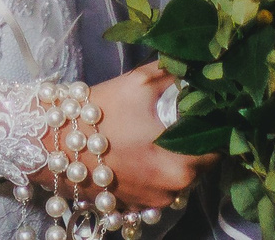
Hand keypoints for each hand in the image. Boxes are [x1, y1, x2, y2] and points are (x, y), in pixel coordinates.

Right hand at [87, 63, 208, 211]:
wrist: (53, 143)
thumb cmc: (101, 112)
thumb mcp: (142, 82)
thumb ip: (179, 75)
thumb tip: (205, 68)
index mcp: (182, 163)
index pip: (221, 144)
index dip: (217, 122)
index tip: (209, 106)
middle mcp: (174, 189)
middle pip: (202, 160)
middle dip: (196, 137)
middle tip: (180, 115)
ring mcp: (154, 202)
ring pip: (182, 174)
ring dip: (178, 155)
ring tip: (157, 132)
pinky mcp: (136, 206)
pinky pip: (160, 186)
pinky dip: (158, 170)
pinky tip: (142, 151)